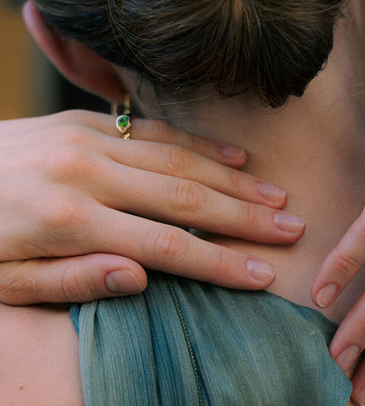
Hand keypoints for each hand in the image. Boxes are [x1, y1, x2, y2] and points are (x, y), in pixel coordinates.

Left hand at [0, 110, 304, 303]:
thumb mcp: (4, 283)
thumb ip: (73, 282)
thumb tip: (142, 280)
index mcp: (67, 222)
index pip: (165, 247)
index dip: (220, 263)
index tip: (264, 276)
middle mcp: (83, 174)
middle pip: (184, 197)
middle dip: (245, 218)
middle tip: (294, 230)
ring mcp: (83, 140)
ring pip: (177, 160)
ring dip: (234, 181)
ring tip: (278, 199)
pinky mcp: (79, 122)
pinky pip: (150, 130)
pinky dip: (197, 145)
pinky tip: (234, 160)